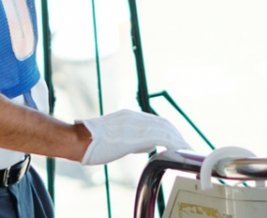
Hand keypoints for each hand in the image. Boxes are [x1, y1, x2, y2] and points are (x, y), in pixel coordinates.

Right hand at [77, 109, 191, 165]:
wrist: (79, 140)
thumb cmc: (91, 143)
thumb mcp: (114, 137)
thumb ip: (131, 139)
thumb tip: (146, 145)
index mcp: (129, 116)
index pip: (156, 120)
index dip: (169, 130)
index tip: (177, 139)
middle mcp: (134, 117)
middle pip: (164, 123)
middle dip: (177, 134)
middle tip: (187, 145)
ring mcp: (135, 124)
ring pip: (165, 129)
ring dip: (178, 139)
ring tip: (187, 149)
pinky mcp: (135, 135)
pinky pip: (161, 137)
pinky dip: (173, 143)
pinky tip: (179, 150)